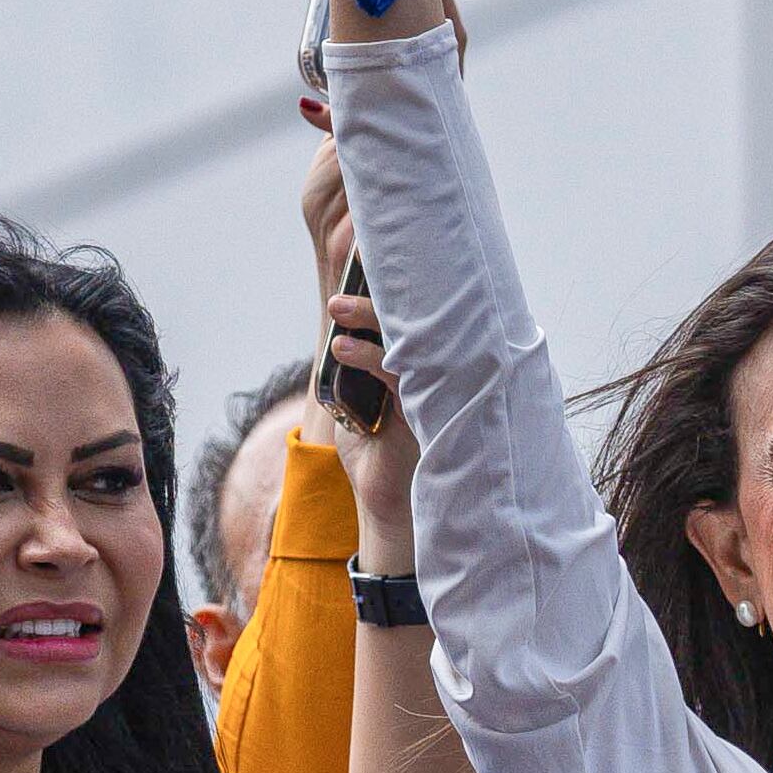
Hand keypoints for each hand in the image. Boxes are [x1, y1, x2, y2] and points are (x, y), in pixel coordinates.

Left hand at [316, 311, 421, 564]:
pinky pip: (400, 375)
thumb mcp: (355, 401)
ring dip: (370, 318)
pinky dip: (369, 357)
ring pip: (410, 341)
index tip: (361, 267)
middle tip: (343, 290)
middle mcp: (434, 374)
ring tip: (337, 309)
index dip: (388, 293)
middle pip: (416, 321)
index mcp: (420, 367)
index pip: (411, 319)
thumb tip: (337, 322)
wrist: (385, 506)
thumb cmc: (373, 453)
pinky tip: (343, 349)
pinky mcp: (426, 414)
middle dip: (378, 297)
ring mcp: (434, 392)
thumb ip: (352, 367)